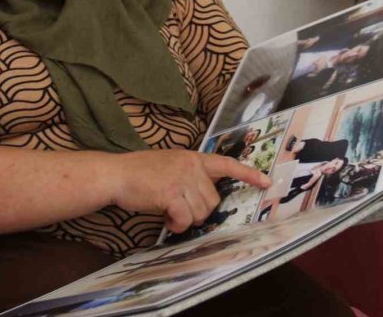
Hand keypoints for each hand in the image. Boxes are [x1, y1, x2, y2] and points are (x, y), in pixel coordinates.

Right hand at [109, 150, 270, 233]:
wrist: (115, 175)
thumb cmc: (138, 173)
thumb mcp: (168, 165)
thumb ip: (188, 174)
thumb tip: (202, 196)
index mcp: (192, 158)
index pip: (226, 164)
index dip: (248, 173)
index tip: (266, 182)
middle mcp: (191, 166)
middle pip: (213, 200)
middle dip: (198, 211)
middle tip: (177, 209)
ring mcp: (182, 179)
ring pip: (201, 212)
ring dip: (185, 219)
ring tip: (168, 213)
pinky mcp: (172, 193)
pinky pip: (185, 219)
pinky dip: (177, 226)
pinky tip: (166, 220)